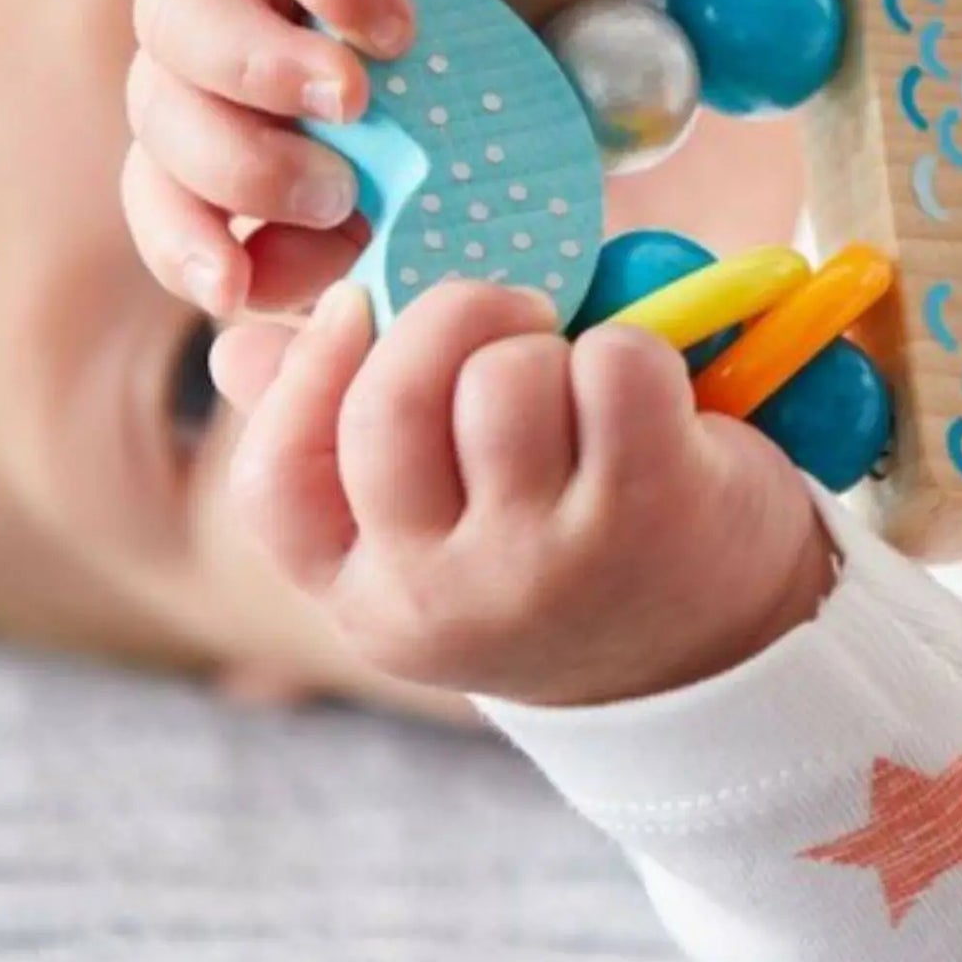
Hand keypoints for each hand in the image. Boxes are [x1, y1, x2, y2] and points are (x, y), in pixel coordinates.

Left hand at [123, 0, 629, 316]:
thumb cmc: (503, 68)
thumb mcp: (444, 175)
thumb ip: (384, 238)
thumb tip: (333, 309)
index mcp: (232, 115)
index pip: (162, 193)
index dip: (182, 246)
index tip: (235, 291)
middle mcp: (215, 31)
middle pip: (156, 108)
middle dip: (233, 168)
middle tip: (333, 193)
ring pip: (174, 11)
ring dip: (254, 72)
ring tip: (351, 104)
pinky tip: (392, 27)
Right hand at [211, 282, 835, 705]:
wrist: (722, 655)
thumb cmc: (558, 556)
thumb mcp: (440, 529)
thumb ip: (340, 440)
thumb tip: (239, 349)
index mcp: (371, 597)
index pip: (275, 483)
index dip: (305, 373)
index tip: (354, 306)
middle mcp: (446, 593)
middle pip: (388, 406)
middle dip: (446, 317)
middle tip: (506, 313)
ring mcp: (547, 560)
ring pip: (504, 378)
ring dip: (548, 342)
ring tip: (577, 374)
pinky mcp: (648, 510)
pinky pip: (613, 365)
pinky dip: (634, 348)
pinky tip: (648, 393)